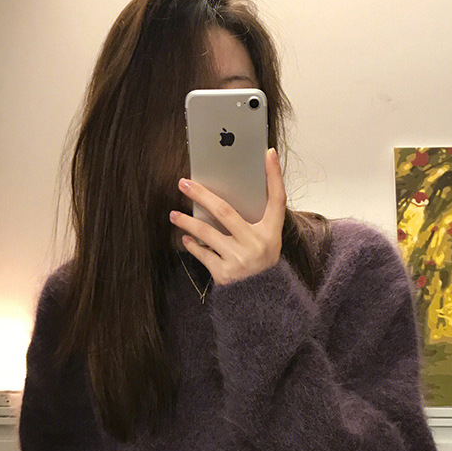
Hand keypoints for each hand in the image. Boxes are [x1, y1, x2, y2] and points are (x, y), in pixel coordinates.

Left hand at [169, 147, 286, 285]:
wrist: (262, 298)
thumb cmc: (262, 261)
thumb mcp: (269, 237)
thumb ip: (260, 214)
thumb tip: (242, 187)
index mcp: (271, 233)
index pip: (277, 199)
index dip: (274, 176)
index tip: (267, 153)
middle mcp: (256, 245)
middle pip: (225, 212)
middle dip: (202, 195)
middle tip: (184, 184)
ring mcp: (239, 261)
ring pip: (206, 233)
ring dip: (187, 222)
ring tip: (174, 214)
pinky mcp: (224, 274)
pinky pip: (202, 254)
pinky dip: (192, 245)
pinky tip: (186, 239)